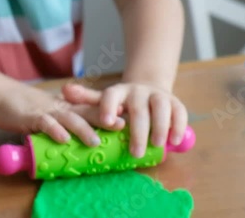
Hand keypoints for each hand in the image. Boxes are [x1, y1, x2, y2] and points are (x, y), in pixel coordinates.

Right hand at [0, 82, 124, 145]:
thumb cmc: (22, 106)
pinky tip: (63, 139)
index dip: (108, 112)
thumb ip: (58, 124)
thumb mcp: (45, 114)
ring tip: (96, 141)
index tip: (126, 118)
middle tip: (124, 126)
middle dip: (105, 119)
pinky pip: (45, 124)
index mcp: (64, 106)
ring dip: (84, 129)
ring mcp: (46, 110)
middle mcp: (59, 106)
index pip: (90, 108)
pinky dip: (55, 131)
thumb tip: (71, 140)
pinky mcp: (31, 116)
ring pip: (69, 119)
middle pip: (86, 111)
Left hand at [62, 83, 187, 157]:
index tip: (107, 122)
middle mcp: (139, 92)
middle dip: (138, 131)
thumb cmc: (121, 102)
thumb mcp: (103, 100)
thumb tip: (65, 91)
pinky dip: (179, 126)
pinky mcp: (175, 102)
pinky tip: (175, 141)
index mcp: (119, 92)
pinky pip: (180, 112)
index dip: (109, 107)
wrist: (148, 90)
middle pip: (138, 109)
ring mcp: (158, 96)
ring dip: (160, 127)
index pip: (111, 95)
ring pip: (161, 108)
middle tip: (134, 153)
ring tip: (156, 145)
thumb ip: (87, 99)